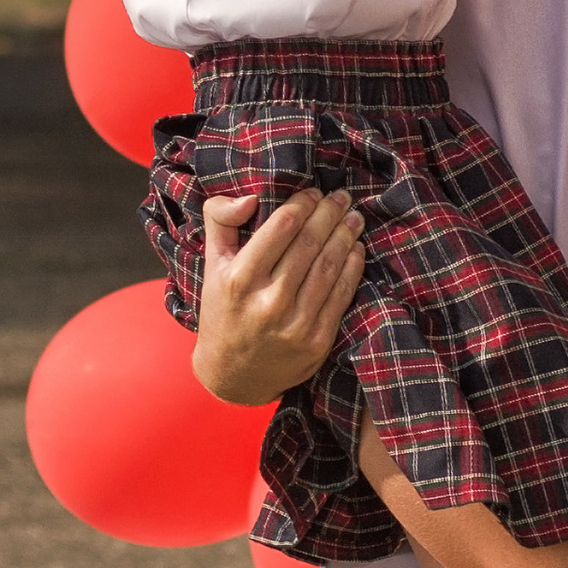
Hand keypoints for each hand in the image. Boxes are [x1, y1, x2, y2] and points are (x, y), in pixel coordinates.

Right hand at [193, 187, 363, 404]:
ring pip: (329, 266)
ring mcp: (295, 324)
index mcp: (238, 279)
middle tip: (342, 196)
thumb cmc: (223, 311)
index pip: (282, 226)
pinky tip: (356, 249)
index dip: (304, 203)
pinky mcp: (317, 341)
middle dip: (330, 213)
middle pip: (310, 242)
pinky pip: (341, 295)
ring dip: (346, 235)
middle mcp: (268, 301)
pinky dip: (353, 267)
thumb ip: (220, 220)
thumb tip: (251, 197)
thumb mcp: (211, 265)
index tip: (313, 192)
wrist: (233, 375)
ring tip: (354, 217)